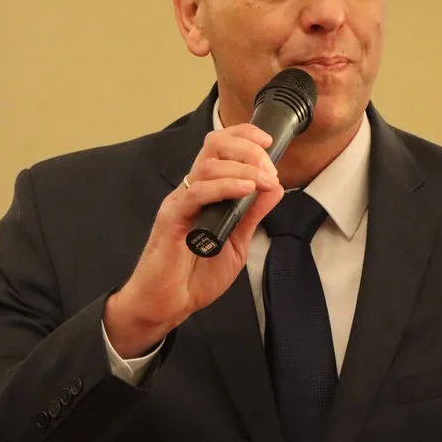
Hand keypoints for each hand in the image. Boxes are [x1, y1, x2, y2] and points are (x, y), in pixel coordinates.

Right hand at [103, 123, 283, 357]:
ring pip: (207, 165)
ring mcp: (180, 202)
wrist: (167, 304)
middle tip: (269, 168)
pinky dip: (224, 186)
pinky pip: (197, 193)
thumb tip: (274, 188)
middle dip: (247, 148)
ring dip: (243, 168)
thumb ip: (252, 214)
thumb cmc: (194, 276)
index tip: (269, 143)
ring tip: (264, 180)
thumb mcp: (237, 242)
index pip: (220, 148)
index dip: (244, 137)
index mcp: (205, 192)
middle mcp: (191, 191)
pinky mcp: (172, 218)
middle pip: (213, 146)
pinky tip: (245, 189)